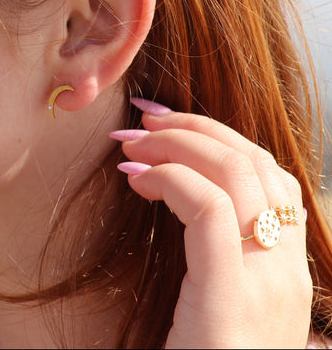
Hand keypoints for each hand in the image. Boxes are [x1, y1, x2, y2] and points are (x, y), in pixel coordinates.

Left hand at [112, 99, 311, 348]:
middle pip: (255, 161)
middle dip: (194, 126)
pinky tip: (134, 180)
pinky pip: (211, 207)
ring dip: (178, 143)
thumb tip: (170, 189)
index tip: (164, 121)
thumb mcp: (211, 297)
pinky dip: (170, 178)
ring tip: (131, 144)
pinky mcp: (231, 295)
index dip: (217, 135)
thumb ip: (208, 248)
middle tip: (142, 120)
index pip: (268, 173)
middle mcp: (286, 269)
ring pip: (237, 172)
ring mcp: (266, 282)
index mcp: (282, 267)